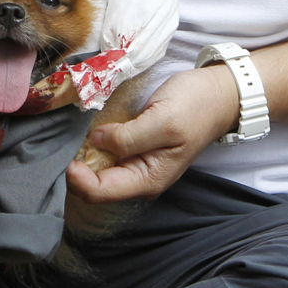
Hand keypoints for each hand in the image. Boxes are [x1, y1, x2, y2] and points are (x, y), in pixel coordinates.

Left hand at [66, 65, 239, 202]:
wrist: (216, 95)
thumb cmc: (194, 107)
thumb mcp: (162, 119)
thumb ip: (128, 136)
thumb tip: (95, 142)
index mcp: (147, 180)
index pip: (100, 193)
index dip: (79, 178)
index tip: (71, 155)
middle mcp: (139, 178)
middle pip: (94, 185)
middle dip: (79, 166)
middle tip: (73, 140)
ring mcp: (135, 163)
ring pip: (96, 169)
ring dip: (85, 154)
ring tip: (81, 132)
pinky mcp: (133, 148)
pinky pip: (105, 153)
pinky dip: (94, 143)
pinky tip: (92, 128)